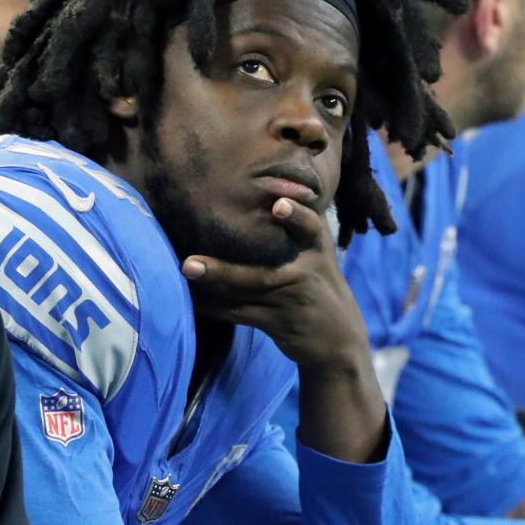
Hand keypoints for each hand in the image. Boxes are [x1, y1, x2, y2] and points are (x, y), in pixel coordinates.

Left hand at [182, 198, 369, 371]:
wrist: (338, 337)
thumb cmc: (318, 282)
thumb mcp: (318, 251)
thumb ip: (297, 223)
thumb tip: (262, 187)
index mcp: (315, 247)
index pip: (309, 227)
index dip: (296, 216)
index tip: (278, 207)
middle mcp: (305, 272)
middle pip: (262, 271)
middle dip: (224, 269)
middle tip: (190, 262)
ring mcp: (291, 300)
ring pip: (246, 293)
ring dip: (213, 282)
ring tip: (186, 269)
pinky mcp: (280, 324)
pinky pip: (240, 313)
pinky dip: (213, 306)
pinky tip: (190, 297)